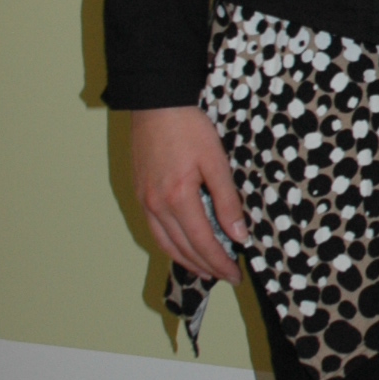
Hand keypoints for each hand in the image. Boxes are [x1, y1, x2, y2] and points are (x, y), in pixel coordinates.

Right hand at [130, 106, 246, 283]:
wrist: (155, 103)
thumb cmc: (188, 127)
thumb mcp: (216, 161)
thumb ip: (227, 201)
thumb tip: (238, 235)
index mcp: (178, 198)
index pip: (203, 243)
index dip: (220, 262)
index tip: (234, 274)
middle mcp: (156, 205)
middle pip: (183, 249)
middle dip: (206, 267)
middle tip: (226, 277)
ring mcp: (144, 201)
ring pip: (166, 243)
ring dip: (186, 261)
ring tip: (205, 270)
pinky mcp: (139, 194)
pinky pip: (155, 230)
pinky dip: (170, 245)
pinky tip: (182, 247)